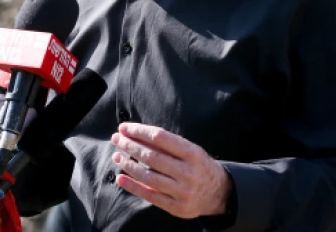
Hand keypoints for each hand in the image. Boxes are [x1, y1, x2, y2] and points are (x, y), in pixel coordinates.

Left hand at [110, 123, 231, 218]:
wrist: (219, 193)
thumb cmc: (198, 166)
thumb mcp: (190, 150)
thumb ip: (167, 145)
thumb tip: (135, 135)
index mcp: (192, 153)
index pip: (160, 137)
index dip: (139, 131)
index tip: (124, 128)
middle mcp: (188, 172)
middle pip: (152, 156)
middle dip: (130, 145)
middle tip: (116, 139)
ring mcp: (182, 191)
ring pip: (148, 176)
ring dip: (128, 165)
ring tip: (116, 156)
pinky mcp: (176, 207)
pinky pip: (150, 195)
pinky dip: (132, 186)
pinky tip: (120, 177)